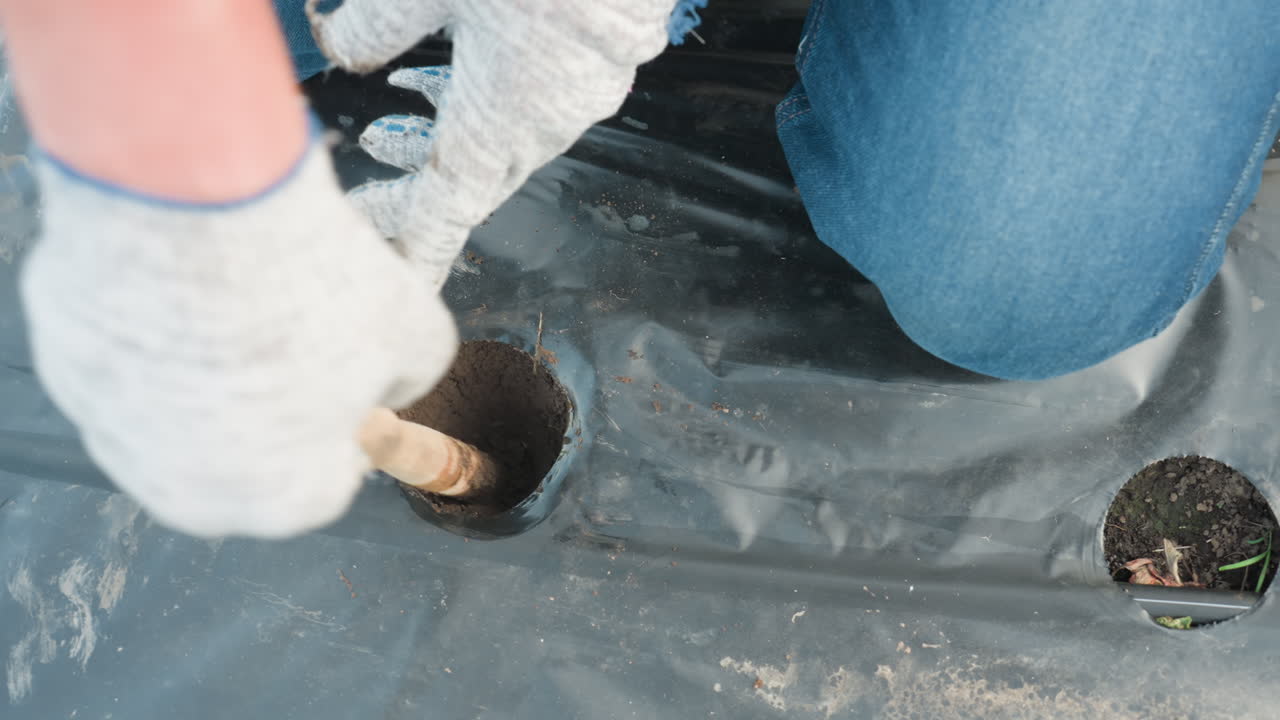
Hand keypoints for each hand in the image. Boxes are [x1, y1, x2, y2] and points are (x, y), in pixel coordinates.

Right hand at [22, 133, 457, 536]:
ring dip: (211, 379)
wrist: (195, 210)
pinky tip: (185, 286)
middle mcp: (192, 493)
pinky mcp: (69, 372)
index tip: (353, 380)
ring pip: (179, 417)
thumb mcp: (416, 333)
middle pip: (249, 461)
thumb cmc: (311, 287)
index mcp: (285, 502)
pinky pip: (127, 365)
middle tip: (300, 341)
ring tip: (243, 306)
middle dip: (278, 412)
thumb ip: (408, 378)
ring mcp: (118, 435)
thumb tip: (389, 381)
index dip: (348, 423)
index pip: (329, 482)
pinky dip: (156, 335)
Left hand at [306, 0, 676, 288]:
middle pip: (468, 183)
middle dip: (413, 187)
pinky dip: (483, 107)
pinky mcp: (593, 74)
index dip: (407, 240)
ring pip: (499, 145)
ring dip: (443, 140)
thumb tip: (334, 45)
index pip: (442, 211)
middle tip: (366, 165)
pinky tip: (452, 69)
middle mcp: (538, 131)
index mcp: (495, 127)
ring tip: (391, 120)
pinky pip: (530, 114)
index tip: (380, 260)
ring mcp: (572, 105)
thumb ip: (373, 25)